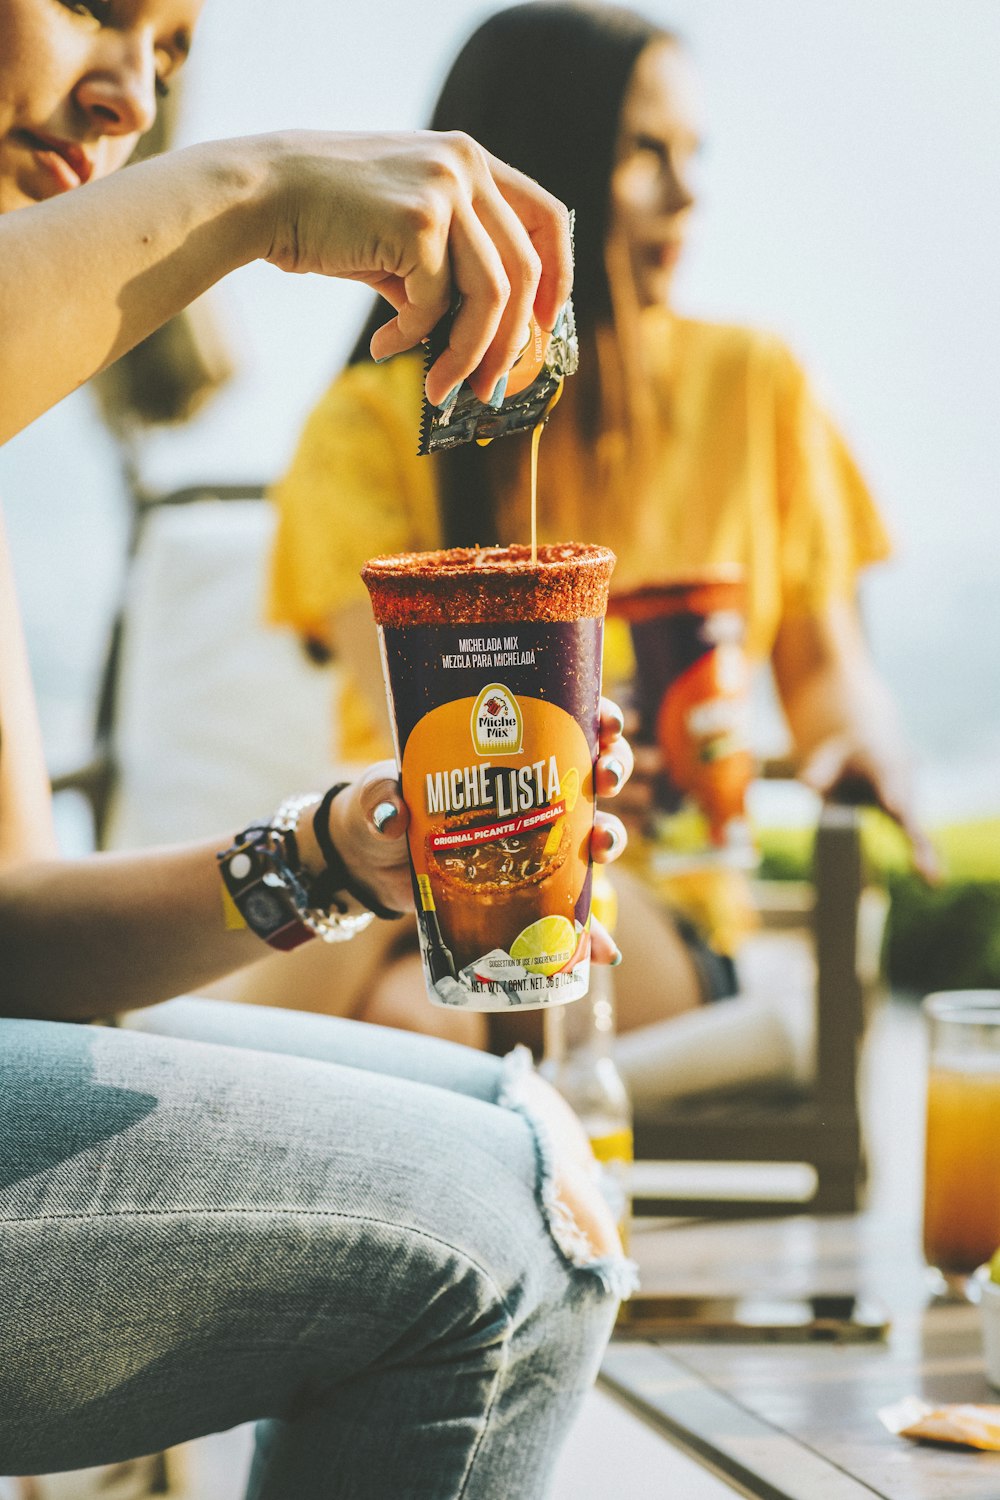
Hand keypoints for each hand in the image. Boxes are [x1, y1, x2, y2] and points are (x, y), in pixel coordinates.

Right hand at [261, 130, 571, 405]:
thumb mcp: (403, 230)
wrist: (262, 194)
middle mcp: (465, 166)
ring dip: (467, 355)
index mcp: (469, 160)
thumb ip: (449, 266)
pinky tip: (384, 343)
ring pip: (491, 296)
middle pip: (524, 271)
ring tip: (439, 388)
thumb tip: (488, 341)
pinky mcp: (416, 223)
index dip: (557, 277)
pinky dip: (412, 336)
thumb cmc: (328, 218)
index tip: (543, 325)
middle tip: (488, 390)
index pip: (547, 217)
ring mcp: (444, 190)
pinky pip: (435, 304)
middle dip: (509, 343)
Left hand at [328, 698, 633, 955]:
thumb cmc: (380, 810)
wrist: (371, 864)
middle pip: (592, 773)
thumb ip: (379, 798)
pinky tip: (602, 950)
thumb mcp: (376, 796)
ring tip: (603, 847)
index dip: (596, 719)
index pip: (564, 723)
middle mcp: (530, 792)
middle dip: (613, 770)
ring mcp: (533, 840)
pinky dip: (588, 930)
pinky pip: (568, 908)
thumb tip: (392, 815)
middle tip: (605, 777)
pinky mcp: (527, 885)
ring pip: (592, 834)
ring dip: (611, 838)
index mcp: (504, 753)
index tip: (605, 722)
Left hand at [800, 733, 939, 882]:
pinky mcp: (909, 817)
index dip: (891, 792)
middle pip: (909, 810)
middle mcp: (904, 783)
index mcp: (885, 762)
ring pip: (919, 829)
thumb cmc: (848, 755)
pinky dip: (927, 857)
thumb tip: (808, 784)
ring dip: (926, 854)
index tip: (894, 807)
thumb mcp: (831, 754)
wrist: (875, 747)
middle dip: (915, 833)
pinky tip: (935, 882)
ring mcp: (909, 802)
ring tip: (934, 880)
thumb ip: (821, 768)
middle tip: (922, 860)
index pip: (888, 778)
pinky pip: (920, 839)